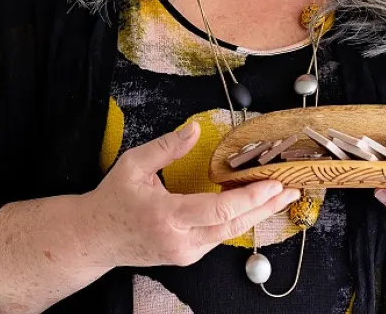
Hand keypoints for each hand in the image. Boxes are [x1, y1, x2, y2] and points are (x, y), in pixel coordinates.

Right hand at [82, 121, 301, 267]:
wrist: (95, 239)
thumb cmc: (112, 200)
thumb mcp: (133, 165)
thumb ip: (167, 147)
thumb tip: (195, 128)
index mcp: (166, 217)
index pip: (218, 211)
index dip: (249, 197)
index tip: (273, 183)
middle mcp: (180, 241)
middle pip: (234, 226)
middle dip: (266, 206)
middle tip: (290, 187)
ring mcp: (185, 253)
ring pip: (230, 234)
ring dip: (256, 213)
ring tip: (279, 195)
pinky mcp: (187, 257)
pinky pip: (219, 237)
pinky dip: (237, 220)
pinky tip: (251, 205)